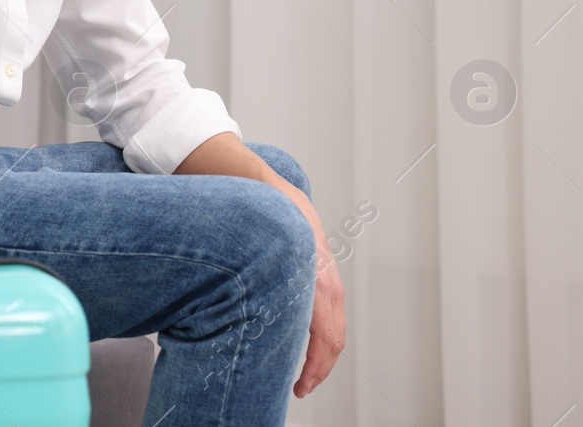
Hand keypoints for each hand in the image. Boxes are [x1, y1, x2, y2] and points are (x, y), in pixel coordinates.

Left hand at [279, 184, 345, 397]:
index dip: (314, 367)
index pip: (325, 336)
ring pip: (334, 330)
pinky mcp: (326, 281)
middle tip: (300, 389)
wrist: (277, 193)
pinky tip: (306, 351)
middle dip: (318, 370)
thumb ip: (258, 278)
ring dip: (321, 358)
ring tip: (303, 379)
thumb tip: (247, 307)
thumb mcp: (262, 248)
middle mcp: (328, 283)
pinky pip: (330, 317)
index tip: (300, 387)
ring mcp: (330, 282)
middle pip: (334, 339)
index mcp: (315, 279)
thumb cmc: (266, 218)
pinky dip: (322, 341)